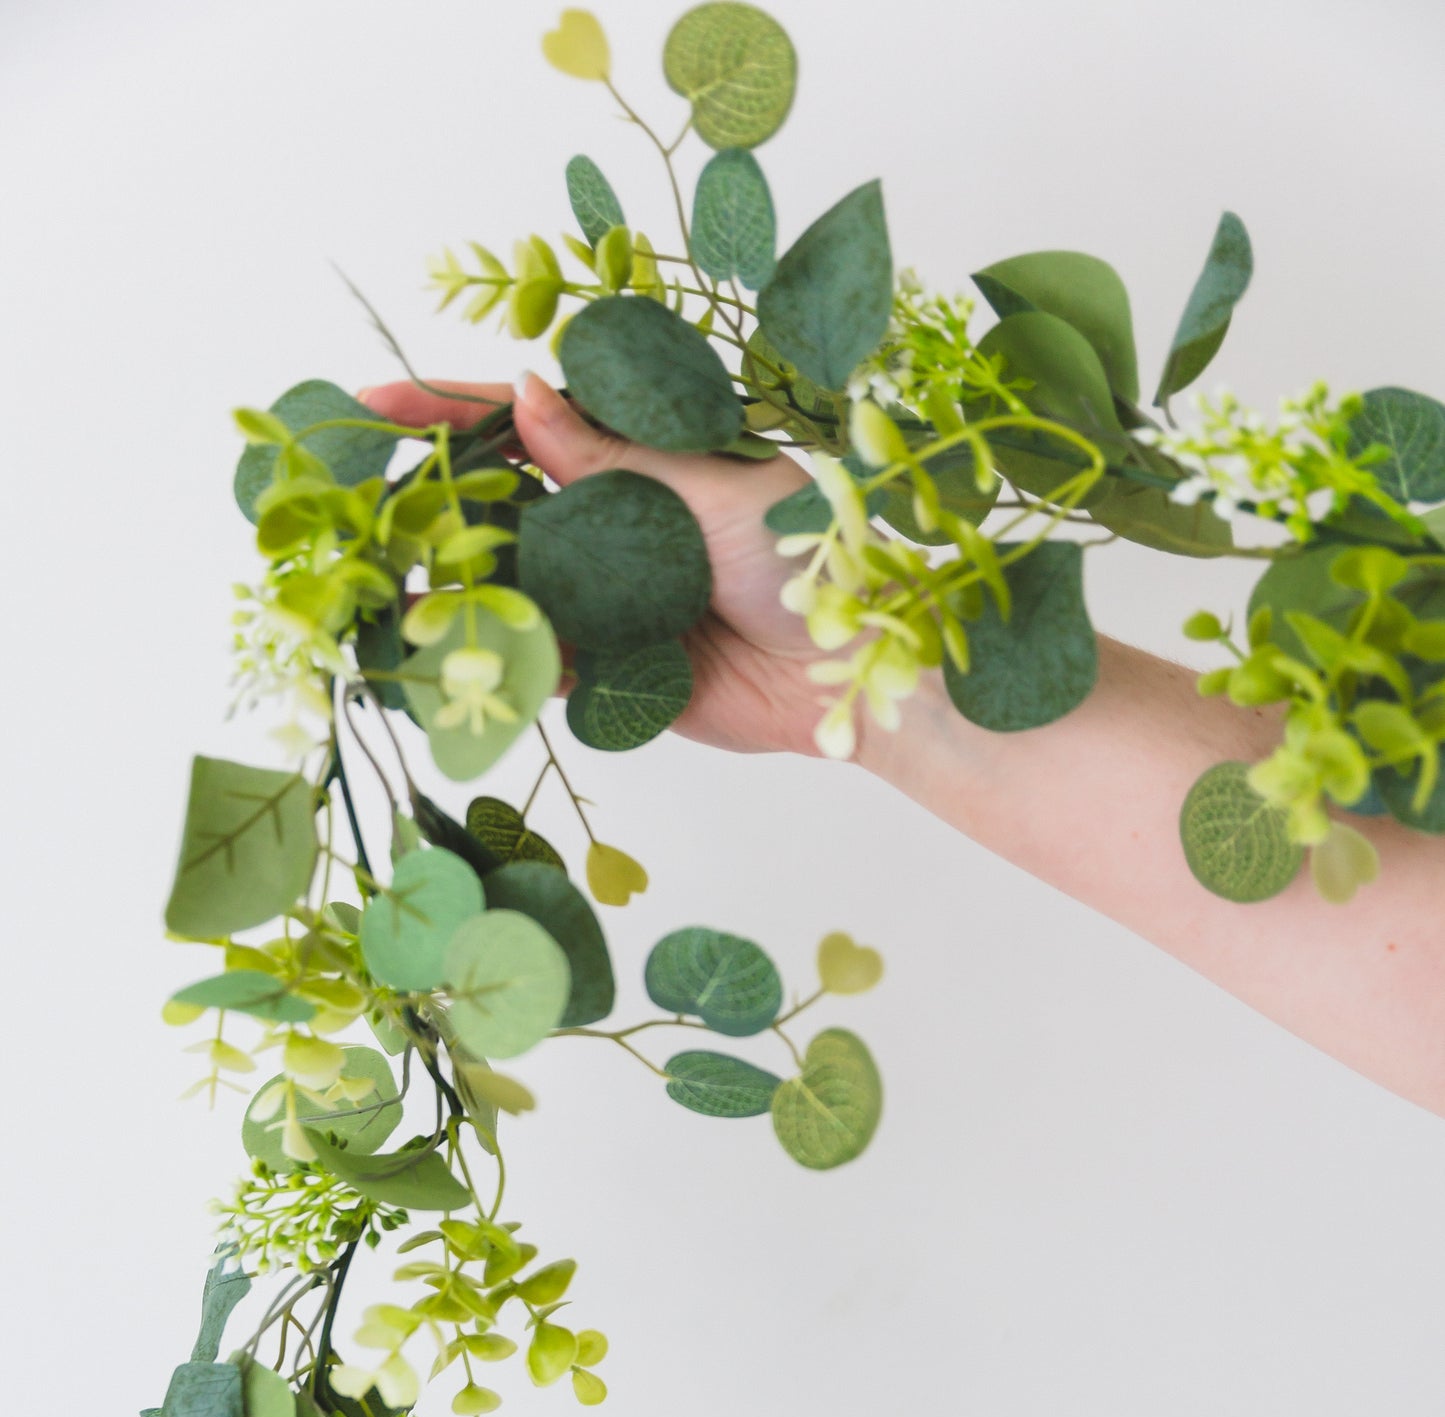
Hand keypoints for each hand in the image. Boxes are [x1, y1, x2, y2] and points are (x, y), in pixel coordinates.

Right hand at [358, 373, 829, 757]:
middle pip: (498, 502)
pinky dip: (495, 658)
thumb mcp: (705, 492)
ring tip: (380, 586)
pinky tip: (440, 655)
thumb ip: (609, 459)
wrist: (854, 673)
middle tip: (356, 505)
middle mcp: (611, 518)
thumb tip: (524, 391)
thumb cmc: (805, 558)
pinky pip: (540, 660)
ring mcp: (607, 593)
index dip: (446, 407)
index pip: (525, 417)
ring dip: (447, 586)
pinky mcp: (614, 667)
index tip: (371, 402)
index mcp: (637, 456)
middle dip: (428, 502)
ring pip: (507, 583)